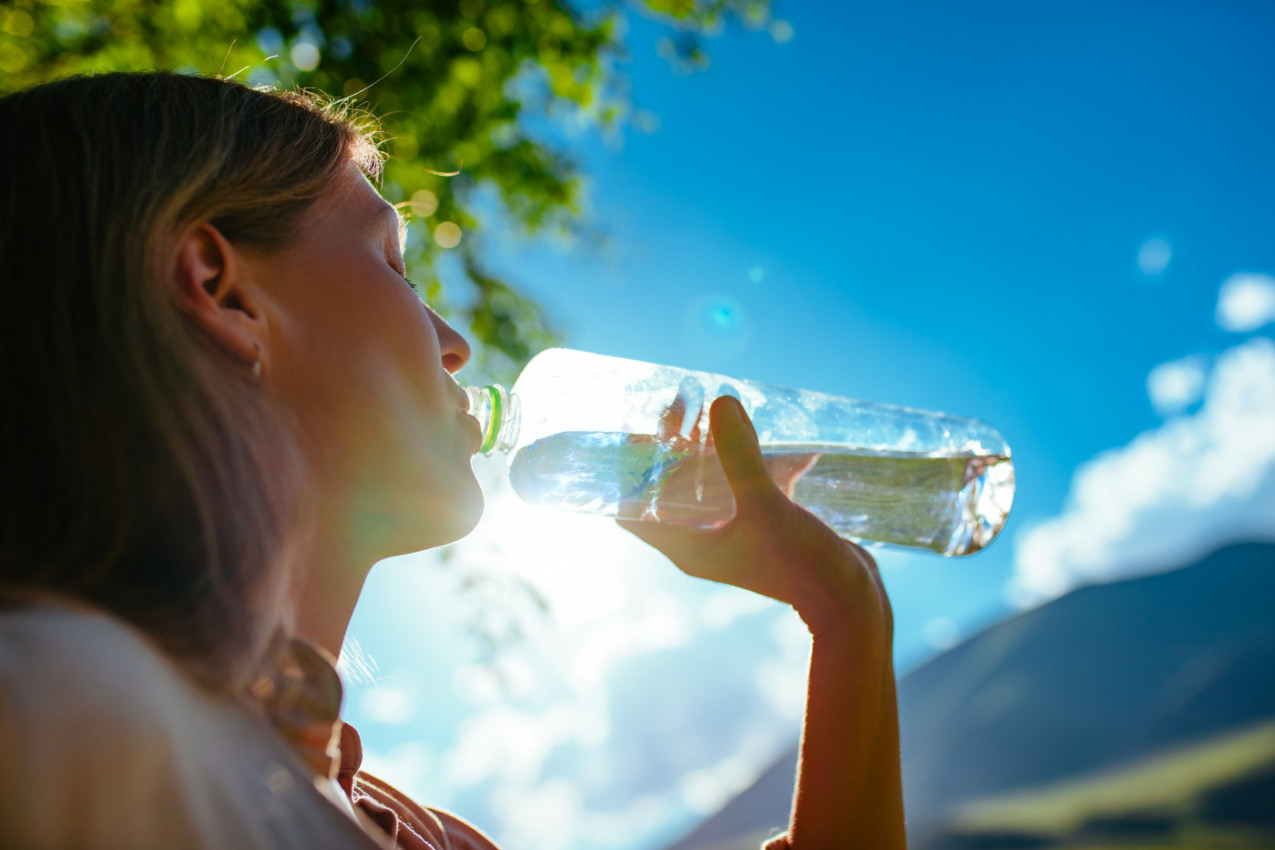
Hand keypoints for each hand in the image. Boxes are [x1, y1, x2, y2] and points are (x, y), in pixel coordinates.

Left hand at [618, 396, 891, 640]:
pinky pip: (742, 486)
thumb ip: (741, 457)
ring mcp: (730, 533)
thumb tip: (720, 403)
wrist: (849, 599)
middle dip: (672, 444)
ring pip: (706, 482)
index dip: (629, 467)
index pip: (631, 508)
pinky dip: (748, 460)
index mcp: (686, 546)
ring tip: (713, 406)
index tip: (639, 425)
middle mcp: (701, 540)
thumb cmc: (801, 564)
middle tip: (683, 401)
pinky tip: (767, 434)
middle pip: (668, 486)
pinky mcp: (759, 525)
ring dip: (708, 446)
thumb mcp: (767, 507)